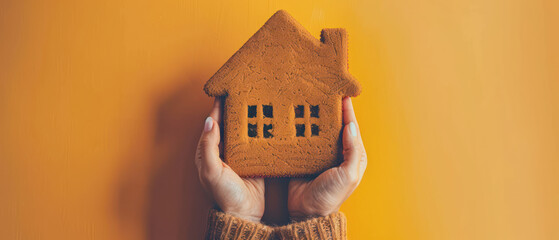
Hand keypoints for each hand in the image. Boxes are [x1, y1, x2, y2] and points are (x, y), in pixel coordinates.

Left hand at [195, 98, 264, 221]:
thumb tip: (209, 120)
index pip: (212, 123)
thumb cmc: (224, 195)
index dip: (218, 107)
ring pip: (243, 131)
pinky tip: (267, 122)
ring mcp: (239, 155)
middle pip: (229, 124)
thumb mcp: (211, 170)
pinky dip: (260, 131)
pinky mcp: (254, 160)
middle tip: (245, 91)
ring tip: (257, 102)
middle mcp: (223, 151)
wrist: (244, 214)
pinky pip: (256, 142)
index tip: (225, 90)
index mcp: (208, 151)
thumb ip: (209, 146)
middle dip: (235, 109)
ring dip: (249, 118)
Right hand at [288, 97, 366, 219]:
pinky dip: (299, 126)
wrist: (305, 213)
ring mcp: (318, 152)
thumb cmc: (331, 196)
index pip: (350, 126)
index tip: (341, 90)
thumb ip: (352, 151)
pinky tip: (294, 115)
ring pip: (317, 128)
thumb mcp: (348, 175)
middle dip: (329, 108)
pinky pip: (301, 137)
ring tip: (307, 96)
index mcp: (352, 154)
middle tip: (321, 88)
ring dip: (313, 115)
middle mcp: (336, 151)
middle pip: (333, 124)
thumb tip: (351, 126)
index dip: (347, 109)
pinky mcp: (302, 155)